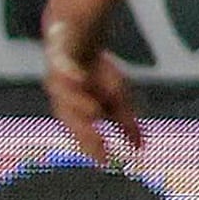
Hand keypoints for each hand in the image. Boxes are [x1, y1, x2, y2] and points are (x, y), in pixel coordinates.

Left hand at [39, 16, 140, 164]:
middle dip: (84, 132)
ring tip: (95, 114)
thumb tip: (140, 148)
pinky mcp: (58, 55)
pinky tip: (80, 78)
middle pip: (69, 118)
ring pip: (63, 95)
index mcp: (74, 111)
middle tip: (100, 145)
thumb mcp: (116, 99)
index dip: (93, 148)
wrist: (76, 36)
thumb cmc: (94, 72)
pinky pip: (62, 66)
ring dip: (77, 104)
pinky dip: (70, 73)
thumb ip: (125, 123)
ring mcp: (57, 77)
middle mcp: (61, 97)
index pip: (82, 134)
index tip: (108, 163)